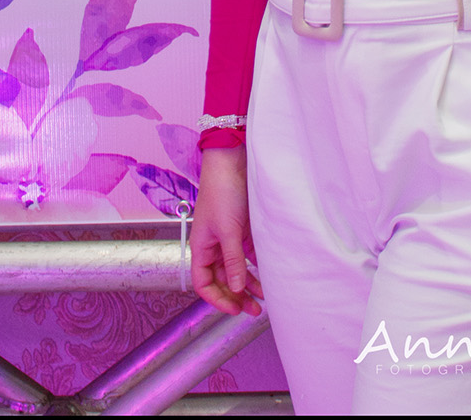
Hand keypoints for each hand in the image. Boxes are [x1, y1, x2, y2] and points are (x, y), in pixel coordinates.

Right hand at [189, 147, 262, 315]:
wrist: (233, 161)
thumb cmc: (222, 191)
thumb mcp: (227, 230)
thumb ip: (233, 261)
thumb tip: (237, 289)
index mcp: (201, 247)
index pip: (203, 283)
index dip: (217, 299)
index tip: (234, 309)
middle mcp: (214, 246)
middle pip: (222, 280)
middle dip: (236, 297)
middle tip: (253, 311)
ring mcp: (230, 238)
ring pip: (237, 270)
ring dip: (249, 285)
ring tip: (264, 299)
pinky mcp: (244, 230)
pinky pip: (249, 255)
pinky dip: (258, 267)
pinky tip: (269, 276)